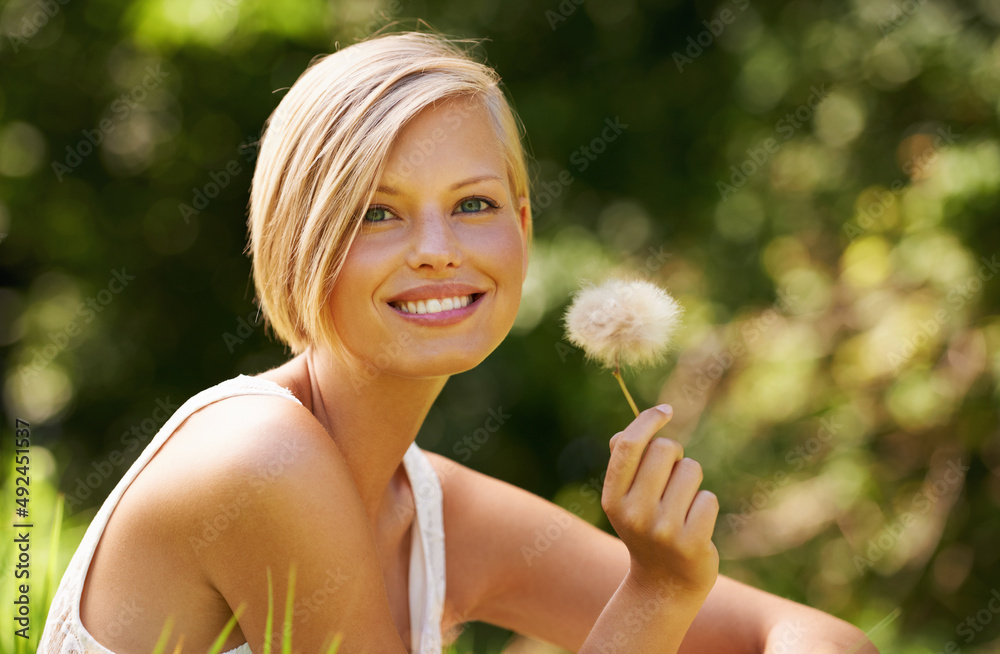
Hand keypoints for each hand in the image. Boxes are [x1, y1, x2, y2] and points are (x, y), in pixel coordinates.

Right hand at [602, 404, 718, 599]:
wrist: (664, 584)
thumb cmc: (647, 528)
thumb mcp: (626, 499)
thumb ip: (624, 462)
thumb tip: (629, 431)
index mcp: (613, 497)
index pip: (629, 445)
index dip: (648, 420)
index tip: (666, 411)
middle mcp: (633, 512)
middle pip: (665, 449)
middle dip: (675, 457)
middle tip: (671, 481)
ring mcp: (662, 529)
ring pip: (691, 470)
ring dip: (692, 483)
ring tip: (682, 507)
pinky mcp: (691, 542)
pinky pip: (708, 498)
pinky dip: (706, 506)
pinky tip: (696, 526)